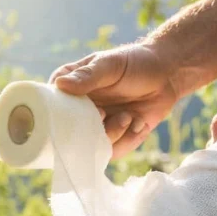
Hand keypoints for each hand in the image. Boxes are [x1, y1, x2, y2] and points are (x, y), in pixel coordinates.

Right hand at [49, 43, 178, 158]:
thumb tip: (60, 85)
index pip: (49, 107)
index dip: (59, 116)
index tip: (81, 110)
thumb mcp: (110, 65)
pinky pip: (114, 152)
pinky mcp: (114, 139)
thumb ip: (87, 76)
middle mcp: (78, 111)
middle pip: (70, 134)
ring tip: (130, 117)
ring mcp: (96, 127)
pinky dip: (129, 140)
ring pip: (93, 147)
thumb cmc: (136, 63)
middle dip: (91, 130)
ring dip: (114, 135)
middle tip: (107, 113)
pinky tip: (139, 123)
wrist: (167, 75)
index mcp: (69, 89)